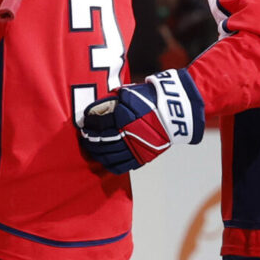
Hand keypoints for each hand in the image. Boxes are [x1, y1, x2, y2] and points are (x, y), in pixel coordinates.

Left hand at [76, 70, 203, 173]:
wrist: (175, 113)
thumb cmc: (152, 100)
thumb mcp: (131, 93)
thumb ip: (113, 101)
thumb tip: (96, 108)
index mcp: (123, 117)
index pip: (98, 123)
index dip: (89, 123)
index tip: (85, 122)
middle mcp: (127, 135)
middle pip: (101, 141)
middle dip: (89, 139)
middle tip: (85, 136)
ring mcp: (134, 148)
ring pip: (108, 155)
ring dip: (96, 152)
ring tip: (91, 148)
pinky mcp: (140, 157)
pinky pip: (119, 166)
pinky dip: (108, 164)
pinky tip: (104, 159)